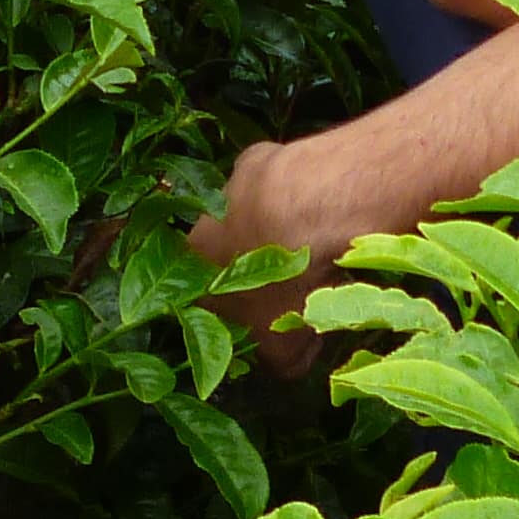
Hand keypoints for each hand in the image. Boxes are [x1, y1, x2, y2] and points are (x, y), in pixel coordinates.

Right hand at [192, 136, 334, 380]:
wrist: (305, 213)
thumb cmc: (282, 289)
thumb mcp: (282, 350)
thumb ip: (280, 360)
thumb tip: (293, 358)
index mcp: (193, 274)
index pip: (208, 300)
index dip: (242, 313)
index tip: (273, 318)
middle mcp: (199, 228)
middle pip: (229, 255)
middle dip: (260, 270)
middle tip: (300, 284)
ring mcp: (226, 189)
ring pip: (251, 217)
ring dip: (278, 231)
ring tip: (320, 247)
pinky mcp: (256, 157)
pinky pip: (276, 183)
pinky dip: (297, 196)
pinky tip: (325, 210)